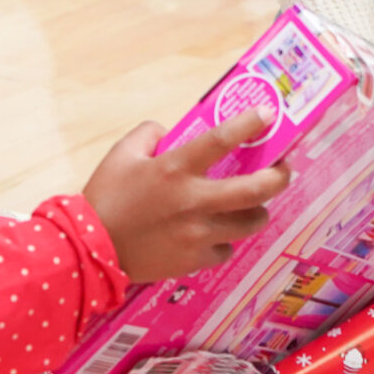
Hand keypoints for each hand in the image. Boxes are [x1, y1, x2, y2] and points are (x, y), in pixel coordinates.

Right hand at [82, 108, 291, 283]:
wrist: (90, 251)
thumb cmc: (105, 198)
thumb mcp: (122, 154)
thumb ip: (149, 134)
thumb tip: (170, 132)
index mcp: (175, 169)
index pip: (220, 140)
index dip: (248, 124)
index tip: (268, 114)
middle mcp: (193, 201)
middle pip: (255, 190)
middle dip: (279, 178)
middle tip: (282, 171)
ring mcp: (197, 234)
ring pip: (250, 223)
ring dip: (257, 211)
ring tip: (253, 206)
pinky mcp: (194, 260)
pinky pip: (225, 249)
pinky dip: (224, 240)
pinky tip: (214, 234)